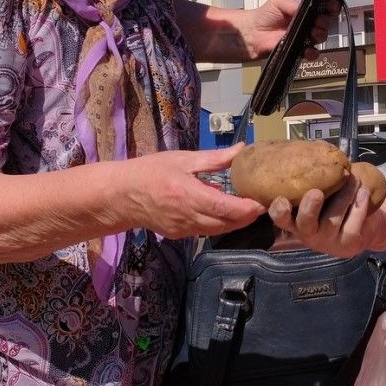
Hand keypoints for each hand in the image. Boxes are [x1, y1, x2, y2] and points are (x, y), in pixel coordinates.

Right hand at [117, 147, 263, 238]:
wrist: (121, 195)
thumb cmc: (151, 171)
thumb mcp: (183, 159)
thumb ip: (215, 159)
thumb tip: (241, 150)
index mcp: (188, 195)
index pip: (226, 208)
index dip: (248, 209)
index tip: (263, 201)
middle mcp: (187, 217)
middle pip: (226, 224)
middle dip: (247, 217)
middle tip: (263, 203)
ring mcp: (183, 229)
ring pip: (217, 231)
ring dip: (235, 222)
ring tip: (249, 208)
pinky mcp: (179, 235)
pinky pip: (205, 231)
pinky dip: (219, 224)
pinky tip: (224, 211)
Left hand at [241, 0, 332, 59]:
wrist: (253, 33)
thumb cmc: (265, 15)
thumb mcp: (279, 2)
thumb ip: (293, 3)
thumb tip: (305, 6)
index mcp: (305, 9)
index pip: (324, 7)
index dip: (331, 6)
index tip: (332, 6)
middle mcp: (308, 23)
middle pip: (326, 22)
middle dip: (325, 21)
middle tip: (318, 20)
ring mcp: (305, 37)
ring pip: (321, 37)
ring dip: (320, 35)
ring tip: (312, 33)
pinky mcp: (300, 50)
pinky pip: (312, 53)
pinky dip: (312, 52)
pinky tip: (307, 49)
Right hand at [269, 174, 385, 256]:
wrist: (368, 223)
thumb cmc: (337, 201)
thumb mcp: (324, 189)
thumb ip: (316, 176)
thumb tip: (317, 148)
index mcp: (296, 218)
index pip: (280, 218)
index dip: (278, 211)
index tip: (281, 199)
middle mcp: (308, 232)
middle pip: (305, 223)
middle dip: (310, 208)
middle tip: (316, 193)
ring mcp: (327, 241)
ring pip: (333, 219)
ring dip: (344, 195)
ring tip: (354, 179)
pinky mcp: (347, 244)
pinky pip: (353, 225)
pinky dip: (359, 206)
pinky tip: (363, 192)